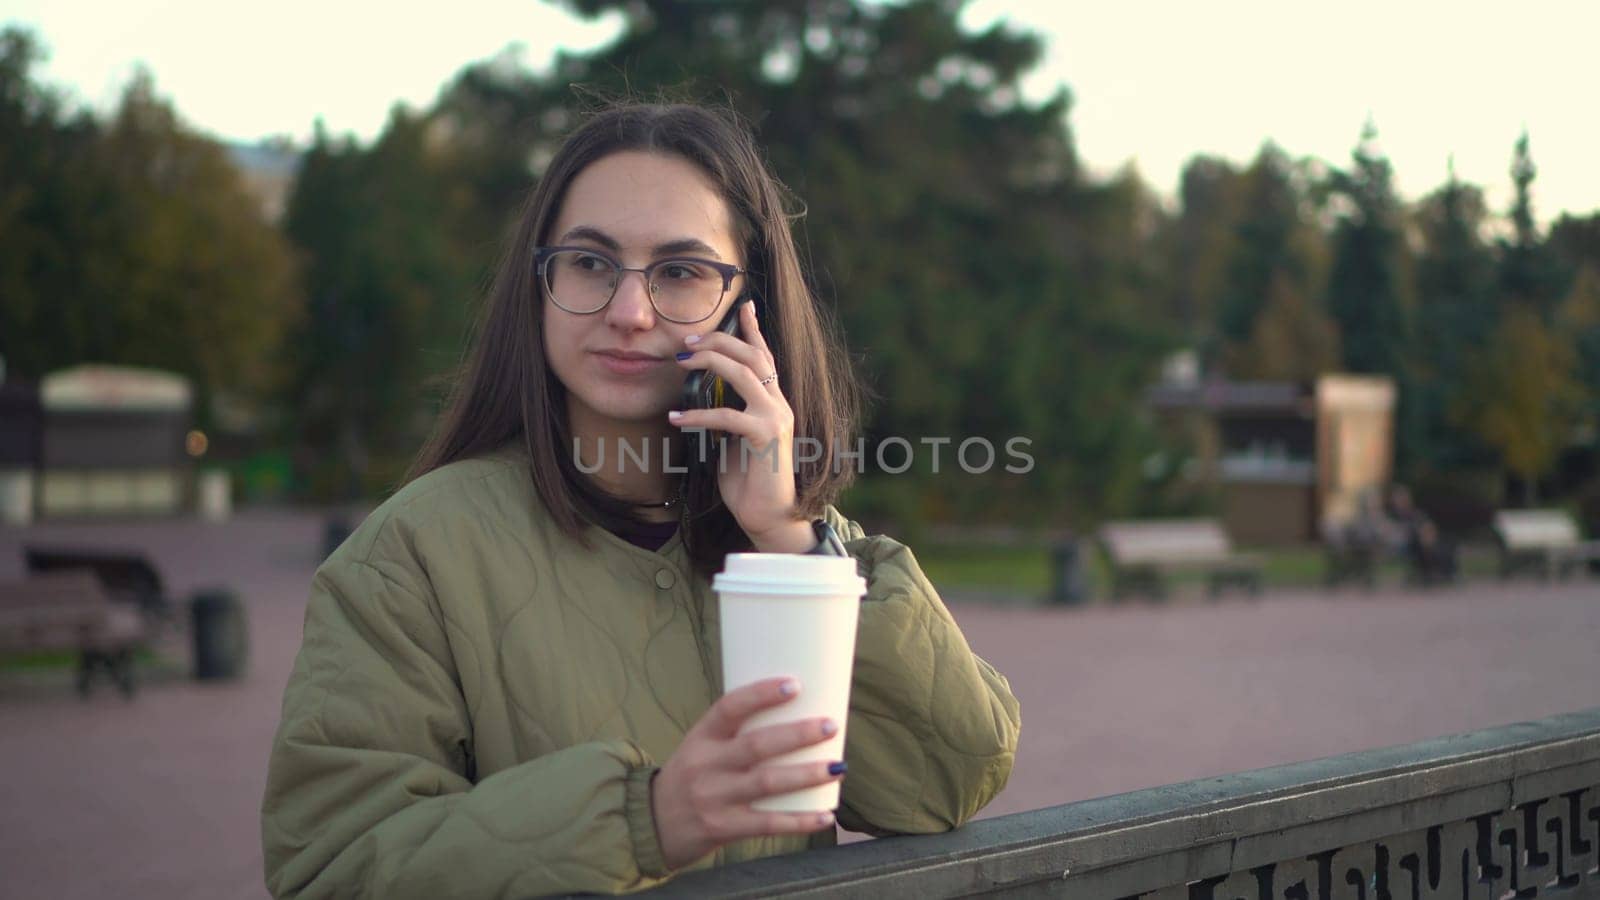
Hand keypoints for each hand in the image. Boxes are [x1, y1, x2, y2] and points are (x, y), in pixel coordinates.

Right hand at [651, 676, 843, 870]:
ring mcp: (714, 798)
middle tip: (830, 726)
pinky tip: (826, 815)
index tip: (795, 685)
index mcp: (702, 737)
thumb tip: (795, 714)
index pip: (730, 707)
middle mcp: (706, 765)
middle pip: (757, 745)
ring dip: (806, 775)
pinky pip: (768, 824)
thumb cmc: (691, 777)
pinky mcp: (723, 828)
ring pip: (767, 783)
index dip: (761, 694)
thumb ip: (736, 734)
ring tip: (838, 767)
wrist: (654, 825)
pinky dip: (800, 821)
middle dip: (798, 734)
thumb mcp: (701, 747)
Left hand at [670, 300, 810, 550]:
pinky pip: (729, 416)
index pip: (765, 357)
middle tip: (687, 341)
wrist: (770, 518)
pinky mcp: (766, 437)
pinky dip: (699, 414)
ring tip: (681, 361)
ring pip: (744, 373)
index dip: (753, 330)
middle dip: (720, 340)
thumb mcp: (733, 442)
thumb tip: (699, 402)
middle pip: (752, 355)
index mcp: (772, 402)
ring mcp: (776, 418)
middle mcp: (778, 404)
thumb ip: (726, 418)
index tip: (744, 305)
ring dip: (710, 362)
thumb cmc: (749, 482)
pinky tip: (676, 419)